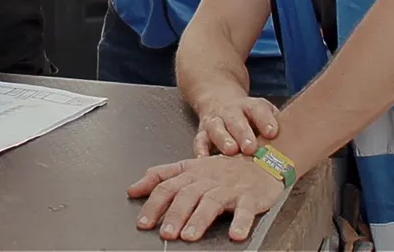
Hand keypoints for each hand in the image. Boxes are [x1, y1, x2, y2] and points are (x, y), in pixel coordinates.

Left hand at [128, 154, 284, 242]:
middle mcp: (208, 179)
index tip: (143, 222)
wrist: (261, 158)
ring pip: (212, 202)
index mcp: (192, 173)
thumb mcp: (189, 167)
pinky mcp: (251, 196)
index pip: (167, 187)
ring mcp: (229, 188)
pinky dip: (241, 222)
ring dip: (199, 219)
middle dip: (175, 214)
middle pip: (187, 195)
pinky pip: (246, 210)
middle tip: (166, 233)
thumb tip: (132, 189)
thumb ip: (160, 176)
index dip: (153, 204)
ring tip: (189, 236)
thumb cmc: (223, 167)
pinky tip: (235, 235)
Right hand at [192, 92, 278, 157]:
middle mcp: (231, 112)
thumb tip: (294, 147)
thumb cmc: (249, 115)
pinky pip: (199, 141)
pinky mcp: (202, 133)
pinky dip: (200, 150)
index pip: (259, 110)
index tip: (272, 132)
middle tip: (250, 147)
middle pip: (236, 120)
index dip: (265, 120)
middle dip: (243, 133)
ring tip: (230, 150)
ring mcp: (215, 121)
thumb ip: (276, 126)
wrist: (219, 98)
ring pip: (216, 128)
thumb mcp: (264, 113)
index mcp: (250, 107)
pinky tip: (204, 160)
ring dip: (223, 139)